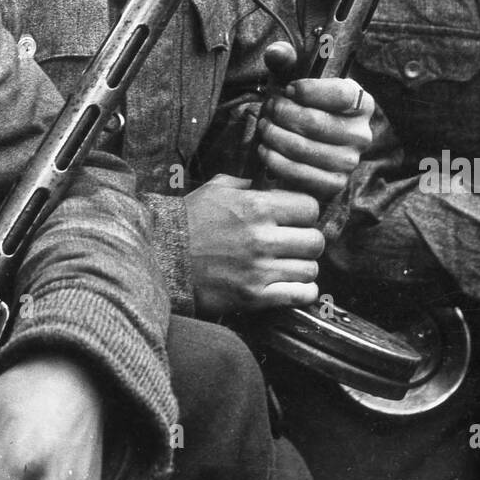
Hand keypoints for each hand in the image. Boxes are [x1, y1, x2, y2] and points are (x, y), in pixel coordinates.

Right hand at [187, 173, 324, 315]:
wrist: (163, 258)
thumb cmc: (189, 221)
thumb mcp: (215, 189)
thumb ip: (246, 184)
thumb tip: (266, 182)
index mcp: (256, 206)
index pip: (310, 207)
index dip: (305, 212)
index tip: (296, 218)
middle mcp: (262, 237)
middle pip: (316, 240)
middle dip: (308, 241)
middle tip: (295, 244)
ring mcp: (259, 269)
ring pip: (311, 269)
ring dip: (303, 267)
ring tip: (289, 265)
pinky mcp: (254, 296)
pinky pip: (300, 295)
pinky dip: (301, 292)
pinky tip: (290, 285)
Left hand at [254, 40, 372, 198]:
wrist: (303, 144)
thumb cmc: (300, 106)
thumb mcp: (294, 78)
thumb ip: (285, 60)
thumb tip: (276, 53)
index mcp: (361, 103)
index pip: (342, 95)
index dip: (310, 90)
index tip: (289, 88)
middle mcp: (361, 134)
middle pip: (316, 123)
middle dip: (283, 113)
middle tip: (269, 108)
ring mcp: (349, 162)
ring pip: (304, 148)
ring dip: (275, 136)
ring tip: (264, 126)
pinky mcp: (334, 184)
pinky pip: (300, 174)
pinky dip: (276, 160)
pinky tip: (266, 149)